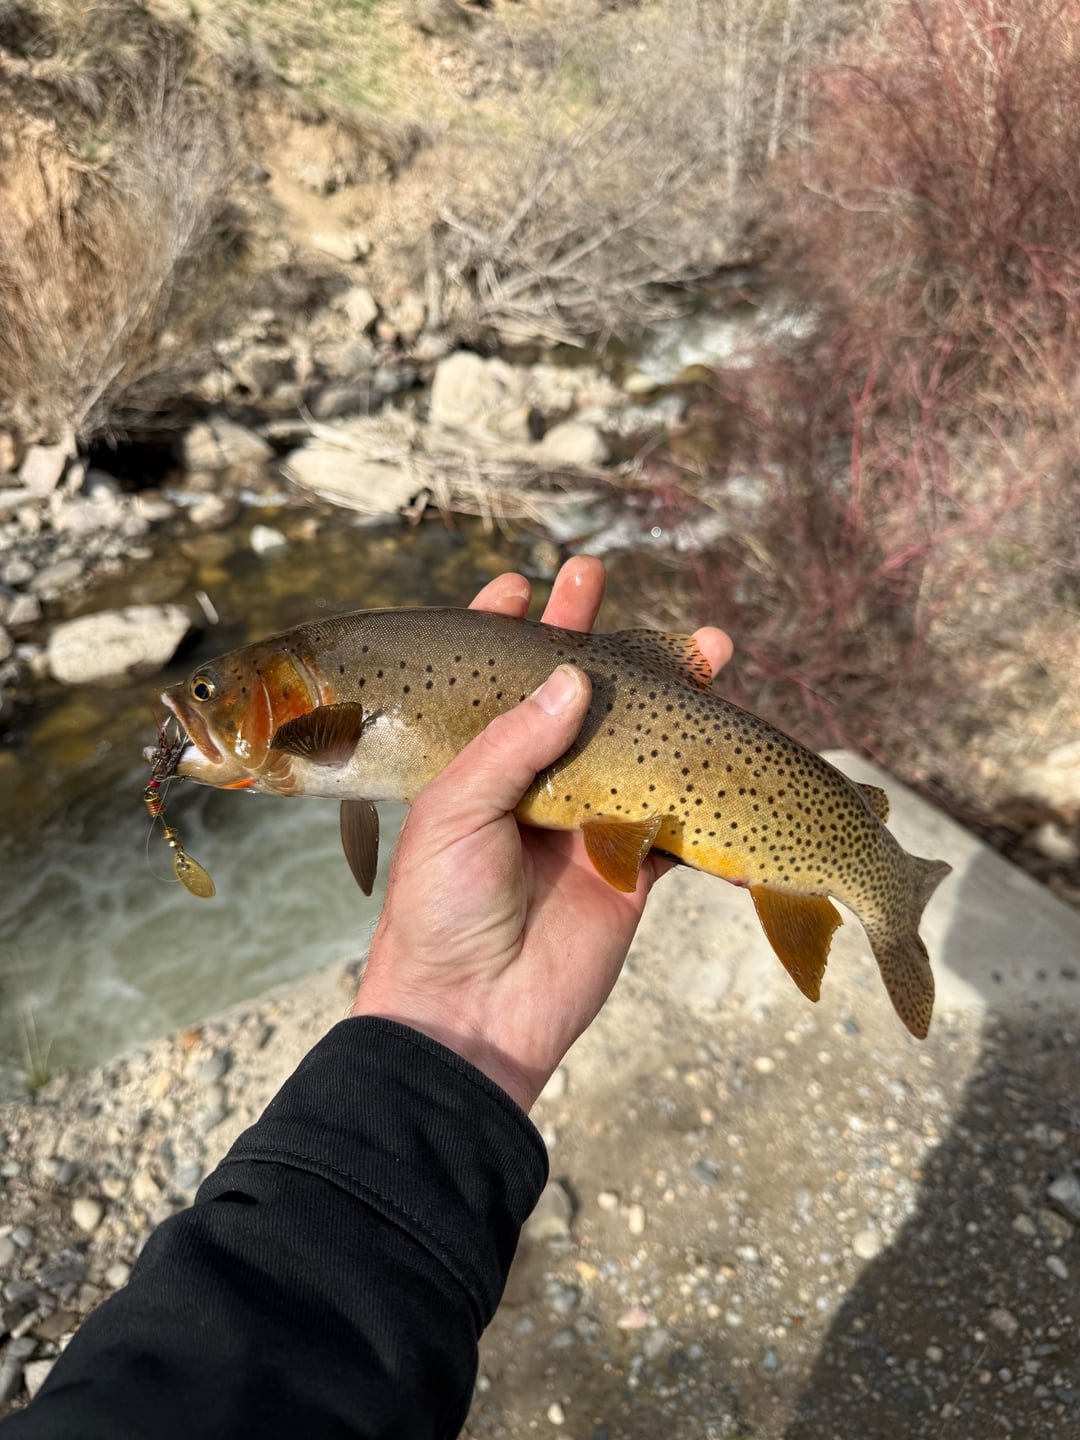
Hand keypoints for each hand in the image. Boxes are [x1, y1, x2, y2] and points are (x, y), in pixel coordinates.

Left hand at [351, 557, 731, 1110]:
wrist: (471, 1016)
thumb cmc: (439, 909)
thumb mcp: (454, 812)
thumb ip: (515, 743)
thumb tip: (574, 678)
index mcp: (476, 767)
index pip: (494, 685)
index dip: (508, 632)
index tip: (525, 584)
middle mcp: (534, 786)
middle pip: (577, 700)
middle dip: (600, 642)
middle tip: (610, 579)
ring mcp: (588, 824)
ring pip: (639, 749)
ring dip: (674, 702)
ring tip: (708, 649)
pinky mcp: (633, 868)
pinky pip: (680, 821)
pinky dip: (708, 790)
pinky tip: (734, 742)